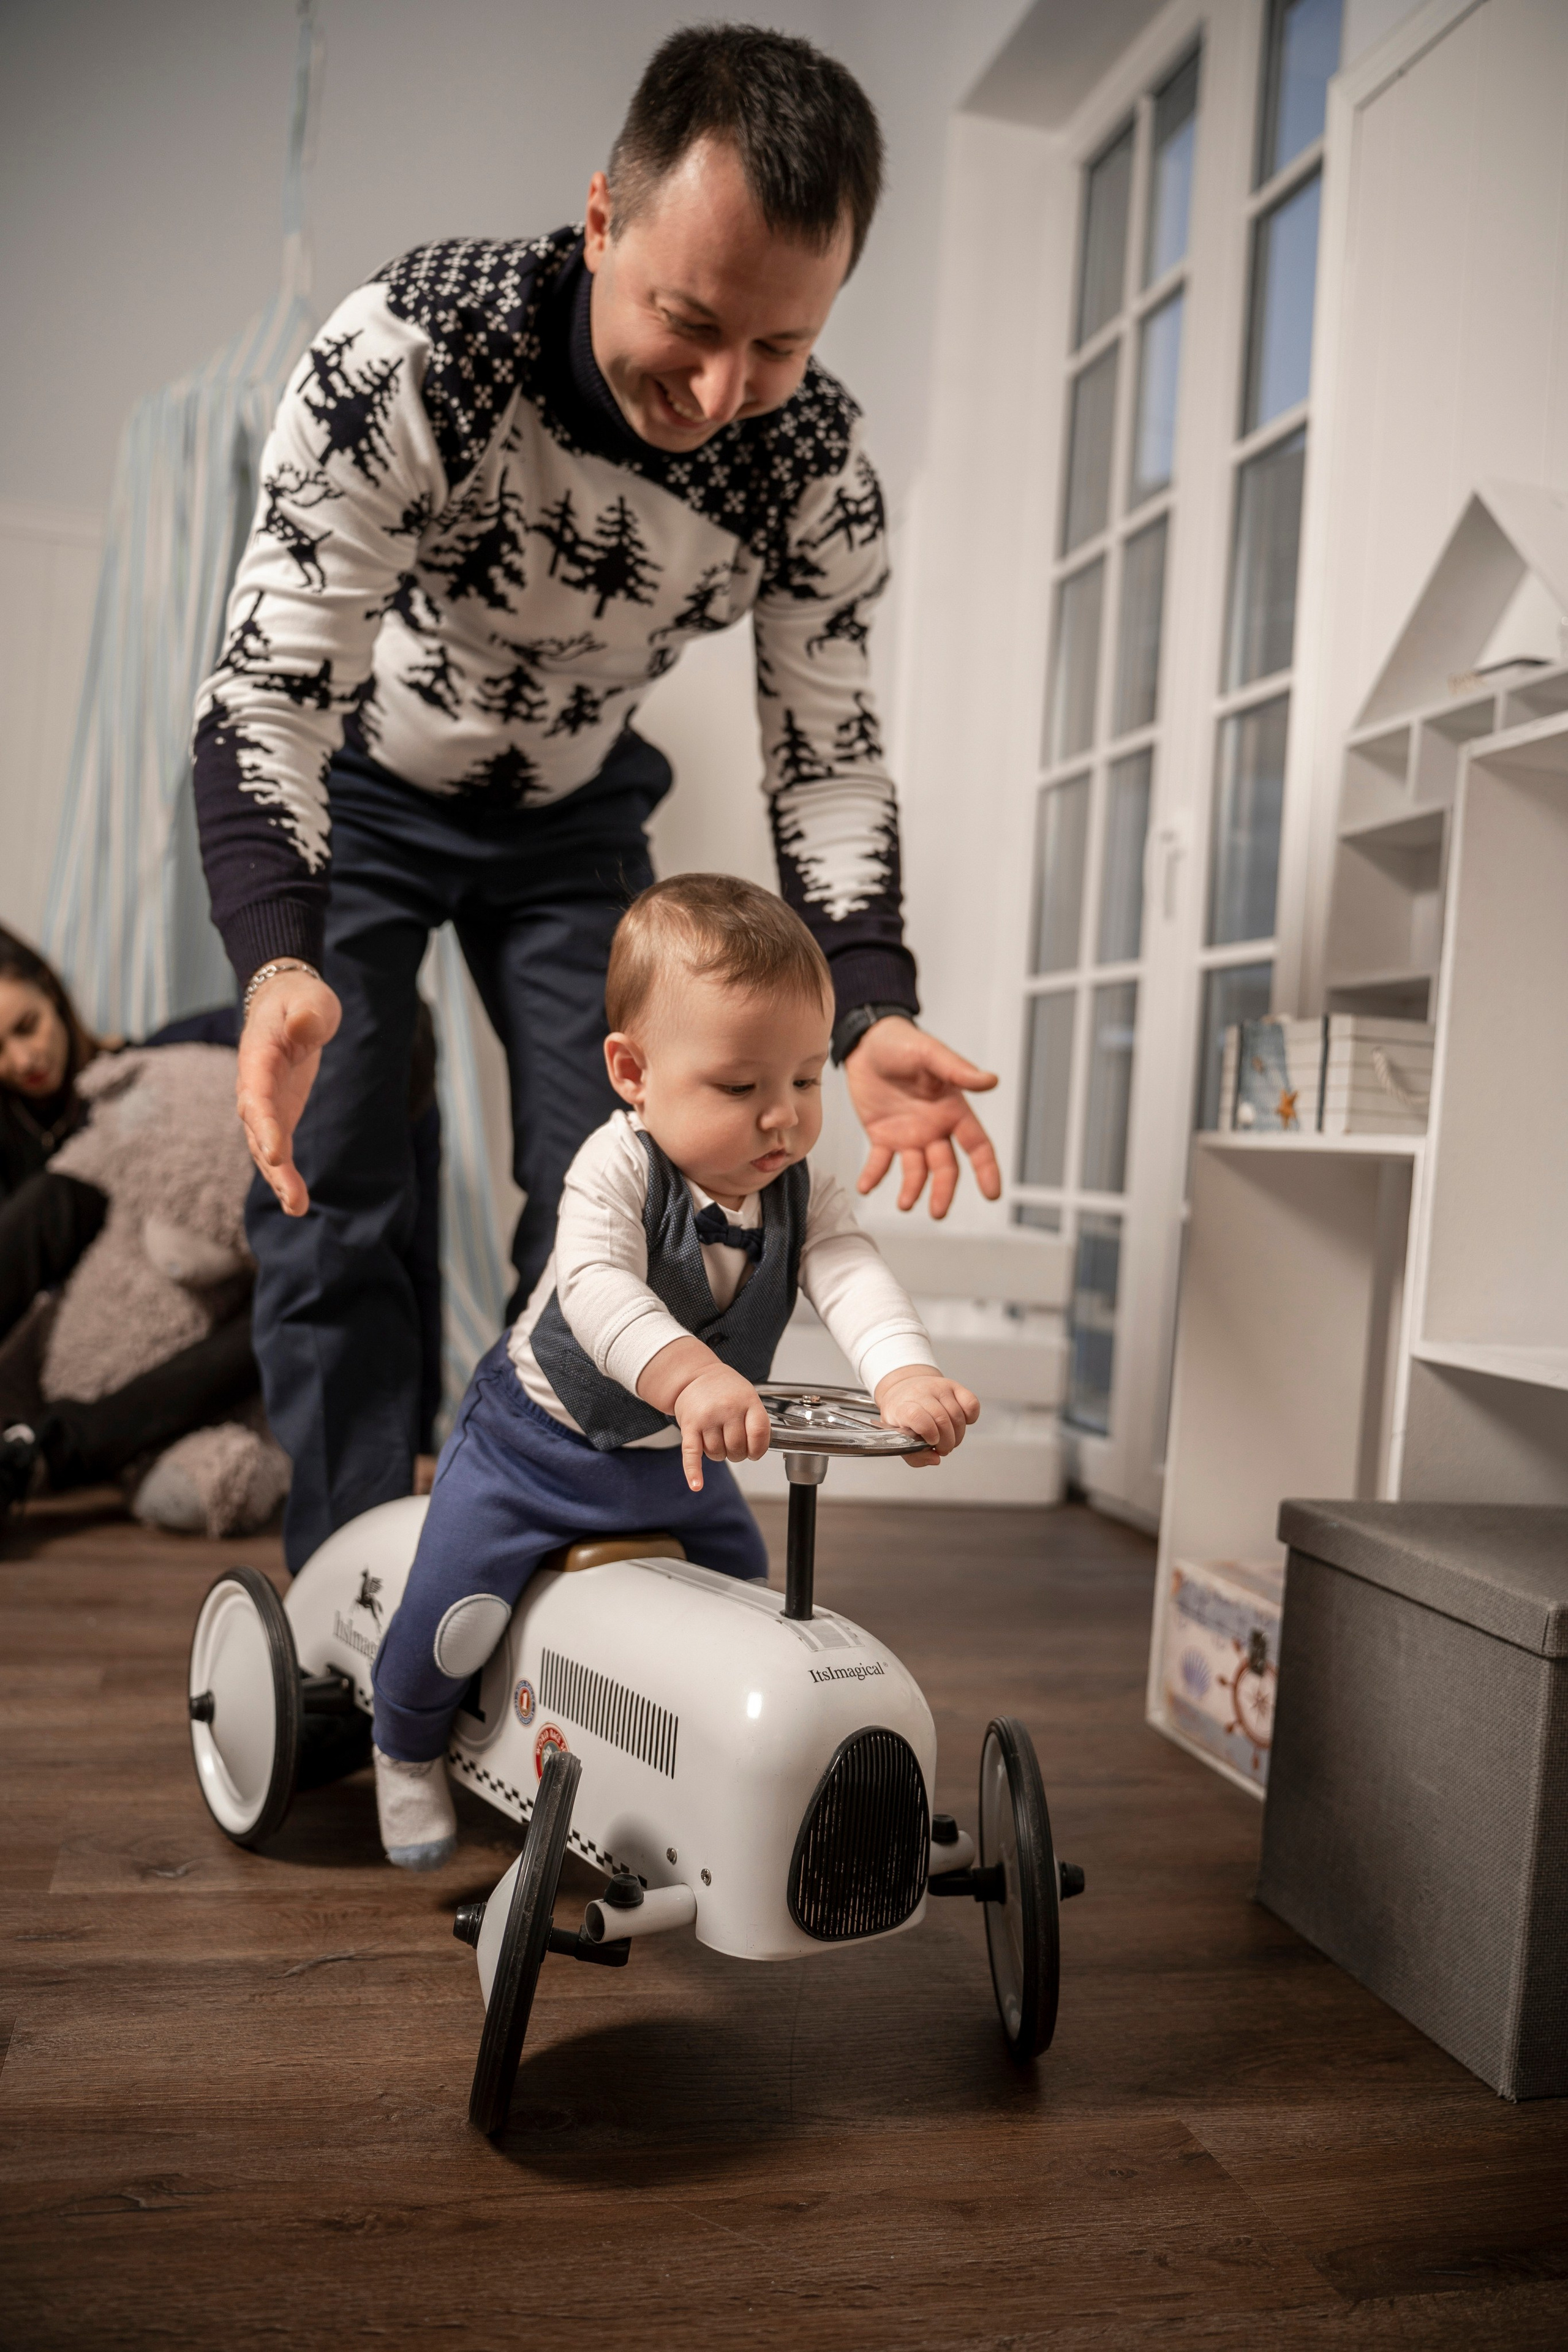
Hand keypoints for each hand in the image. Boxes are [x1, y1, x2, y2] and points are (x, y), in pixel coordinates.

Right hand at [236, 971, 340, 1216]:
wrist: (284, 1001)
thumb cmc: (298, 999)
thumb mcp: (310, 999)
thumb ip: (307, 1014)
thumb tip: (303, 1027)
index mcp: (258, 1057)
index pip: (257, 1095)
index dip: (264, 1125)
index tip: (275, 1153)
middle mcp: (253, 1086)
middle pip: (257, 1130)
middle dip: (273, 1165)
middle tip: (292, 1197)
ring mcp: (264, 1103)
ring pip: (264, 1146)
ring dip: (279, 1178)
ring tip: (297, 1207)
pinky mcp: (277, 1113)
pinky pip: (277, 1147)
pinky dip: (284, 1173)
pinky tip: (296, 1202)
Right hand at [637, 1336, 772, 1490]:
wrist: (695, 1375)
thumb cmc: (726, 1389)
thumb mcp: (748, 1396)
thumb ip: (756, 1421)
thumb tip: (757, 1450)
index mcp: (747, 1401)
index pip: (760, 1434)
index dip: (759, 1449)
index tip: (755, 1451)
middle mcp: (727, 1409)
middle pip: (737, 1448)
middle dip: (737, 1452)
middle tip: (733, 1442)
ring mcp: (707, 1418)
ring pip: (717, 1454)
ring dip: (718, 1454)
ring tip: (717, 1439)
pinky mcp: (689, 1427)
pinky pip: (692, 1453)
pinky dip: (693, 1472)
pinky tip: (696, 1484)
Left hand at [842, 1017, 1000, 1216]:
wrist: (865, 1041)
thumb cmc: (903, 1043)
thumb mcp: (931, 1054)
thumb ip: (957, 1070)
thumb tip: (991, 1080)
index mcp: (953, 1110)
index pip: (977, 1145)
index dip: (986, 1170)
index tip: (991, 1194)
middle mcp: (934, 1128)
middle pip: (945, 1167)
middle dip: (943, 1190)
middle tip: (937, 1211)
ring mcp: (908, 1134)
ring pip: (916, 1171)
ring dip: (912, 1189)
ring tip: (904, 1203)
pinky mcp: (881, 1135)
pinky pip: (880, 1162)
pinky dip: (873, 1176)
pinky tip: (865, 1187)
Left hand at [874, 1364, 979, 1469]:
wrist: (904, 1390)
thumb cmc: (902, 1418)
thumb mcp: (898, 1439)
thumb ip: (914, 1456)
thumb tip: (935, 1459)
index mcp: (902, 1407)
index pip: (916, 1415)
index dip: (928, 1431)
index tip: (931, 1442)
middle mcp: (920, 1393)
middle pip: (941, 1419)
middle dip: (946, 1442)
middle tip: (942, 1449)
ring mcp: (938, 1388)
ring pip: (957, 1415)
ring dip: (957, 1436)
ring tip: (949, 1440)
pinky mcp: (954, 1386)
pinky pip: (971, 1403)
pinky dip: (971, 1419)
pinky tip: (959, 1424)